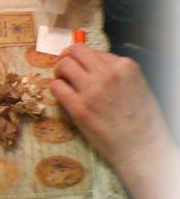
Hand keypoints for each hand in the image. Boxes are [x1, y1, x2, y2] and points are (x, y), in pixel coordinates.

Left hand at [50, 44, 172, 182]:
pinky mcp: (79, 108)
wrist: (142, 148)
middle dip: (65, 58)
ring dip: (58, 72)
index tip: (78, 66)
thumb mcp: (136, 85)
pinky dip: (56, 88)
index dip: (81, 58)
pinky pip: (57, 87)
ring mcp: (92, 90)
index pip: (92, 50)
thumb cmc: (142, 119)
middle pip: (74, 52)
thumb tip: (91, 65)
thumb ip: (116, 72)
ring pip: (63, 65)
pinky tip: (62, 96)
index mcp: (124, 66)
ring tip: (62, 82)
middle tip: (63, 70)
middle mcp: (107, 73)